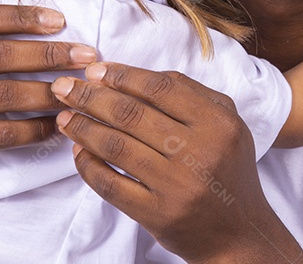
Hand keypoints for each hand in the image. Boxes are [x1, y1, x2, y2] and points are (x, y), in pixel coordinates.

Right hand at [0, 0, 94, 196]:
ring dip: (49, 93)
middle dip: (50, 54)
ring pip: (6, 96)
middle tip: (88, 55)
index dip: (23, 16)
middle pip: (1, 56)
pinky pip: (2, 133)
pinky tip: (56, 125)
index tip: (61, 20)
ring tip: (79, 90)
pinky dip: (34, 129)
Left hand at [52, 62, 302, 263]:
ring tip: (65, 116)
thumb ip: (191, 94)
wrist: (239, 232)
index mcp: (218, 122)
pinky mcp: (157, 214)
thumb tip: (134, 75)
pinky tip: (78, 152)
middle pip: (132, 114)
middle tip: (64, 87)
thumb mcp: (227, 124)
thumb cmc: (227, 170)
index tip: (95, 70)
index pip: (161, 88)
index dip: (122, 76)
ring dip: (83, 127)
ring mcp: (176, 185)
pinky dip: (88, 166)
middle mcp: (199, 151)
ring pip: (116, 146)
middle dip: (91, 96)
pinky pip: (110, 184)